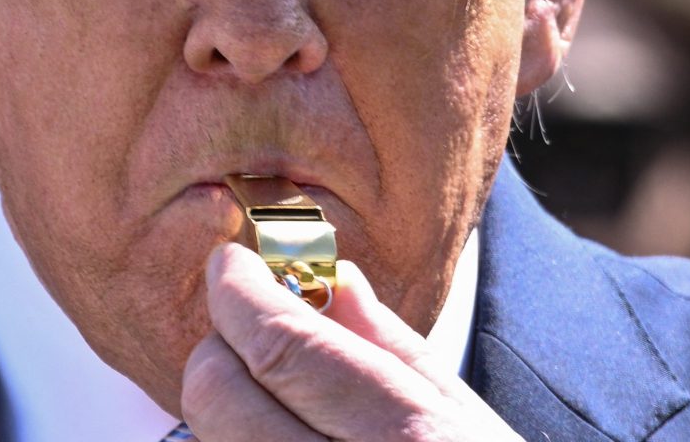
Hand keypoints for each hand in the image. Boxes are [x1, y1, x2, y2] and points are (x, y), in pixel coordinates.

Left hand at [180, 243, 524, 440]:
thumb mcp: (469, 425)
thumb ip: (394, 349)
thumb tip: (333, 278)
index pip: (283, 347)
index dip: (240, 293)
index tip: (232, 264)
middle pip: (220, 398)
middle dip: (220, 349)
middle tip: (245, 330)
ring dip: (224, 412)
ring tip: (276, 403)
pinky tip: (279, 441)